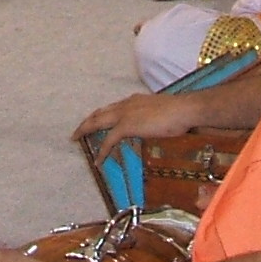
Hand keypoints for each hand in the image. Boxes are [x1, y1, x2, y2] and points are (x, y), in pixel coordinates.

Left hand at [73, 89, 216, 154]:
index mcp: (134, 101)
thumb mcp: (162, 113)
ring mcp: (125, 115)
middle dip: (87, 121)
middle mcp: (126, 105)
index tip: (96, 120)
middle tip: (77, 130)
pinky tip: (97, 160)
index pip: (112, 107)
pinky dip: (102, 151)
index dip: (102, 114)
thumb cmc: (180, 112)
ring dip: (85, 130)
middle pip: (99, 112)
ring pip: (97, 122)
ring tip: (76, 139)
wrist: (184, 109)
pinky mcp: (126, 126)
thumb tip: (156, 126)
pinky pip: (108, 140)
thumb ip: (154, 118)